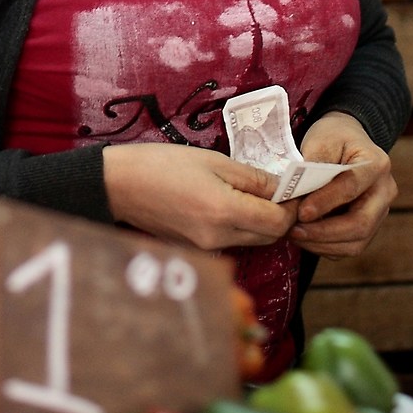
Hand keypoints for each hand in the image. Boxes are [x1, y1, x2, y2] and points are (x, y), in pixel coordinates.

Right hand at [104, 143, 295, 251]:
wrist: (120, 185)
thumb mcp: (215, 162)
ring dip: (259, 222)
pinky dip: (239, 227)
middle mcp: (219, 238)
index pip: (279, 223)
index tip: (291, 188)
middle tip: (276, 190)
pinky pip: (231, 242)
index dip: (291, 207)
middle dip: (279, 216)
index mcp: (226, 213)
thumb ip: (253, 178)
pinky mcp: (196, 250)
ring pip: (251, 241)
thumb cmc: (164, 165)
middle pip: (269, 237)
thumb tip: (283, 188)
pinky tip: (228, 205)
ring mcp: (207, 248)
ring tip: (250, 194)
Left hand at [288, 112, 395, 257]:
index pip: (351, 188)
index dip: (325, 202)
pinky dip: (325, 248)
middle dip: (324, 233)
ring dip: (322, 244)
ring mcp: (380, 212)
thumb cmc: (333, 138)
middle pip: (361, 224)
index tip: (301, 212)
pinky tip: (305, 238)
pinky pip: (350, 247)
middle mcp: (385, 191)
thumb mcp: (321, 140)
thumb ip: (312, 167)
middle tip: (294, 231)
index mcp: (377, 164)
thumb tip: (297, 197)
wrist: (347, 141)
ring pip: (357, 242)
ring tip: (294, 235)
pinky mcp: (370, 227)